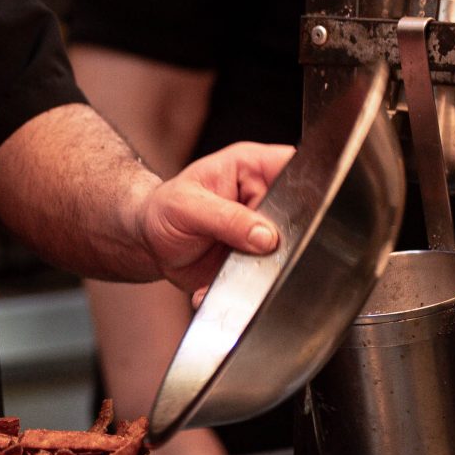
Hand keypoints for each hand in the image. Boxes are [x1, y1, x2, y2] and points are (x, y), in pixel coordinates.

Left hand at [138, 141, 293, 296]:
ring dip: (260, 269)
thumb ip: (227, 218)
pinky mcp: (255, 260)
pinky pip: (263, 278)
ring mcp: (262, 230)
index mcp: (251, 167)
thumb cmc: (162, 210)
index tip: (297, 213)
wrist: (146, 243)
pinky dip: (240, 290)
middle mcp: (263, 197)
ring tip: (225, 268)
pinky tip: (212, 286)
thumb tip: (266, 236)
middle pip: (301, 215)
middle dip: (283, 239)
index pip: (295, 165)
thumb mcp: (186, 207)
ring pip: (286, 252)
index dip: (308, 186)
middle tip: (251, 249)